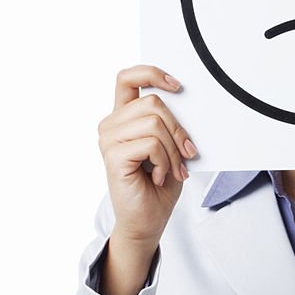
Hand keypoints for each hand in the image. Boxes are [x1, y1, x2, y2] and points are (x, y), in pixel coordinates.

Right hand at [96, 66, 196, 294]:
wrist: (147, 221)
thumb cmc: (159, 185)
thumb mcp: (171, 147)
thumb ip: (170, 123)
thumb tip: (186, 100)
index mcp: (123, 117)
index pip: (128, 78)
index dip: (152, 73)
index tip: (178, 86)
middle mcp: (111, 125)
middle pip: (153, 103)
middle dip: (178, 130)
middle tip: (186, 154)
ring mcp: (108, 140)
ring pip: (155, 123)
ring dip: (173, 150)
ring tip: (172, 170)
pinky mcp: (113, 156)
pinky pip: (151, 144)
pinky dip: (165, 162)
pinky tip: (160, 177)